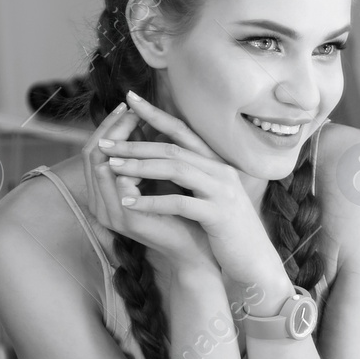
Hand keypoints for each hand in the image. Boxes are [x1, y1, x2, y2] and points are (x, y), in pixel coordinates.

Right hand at [81, 102, 217, 279]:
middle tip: (130, 108)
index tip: (128, 106)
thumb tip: (138, 115)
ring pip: (100, 165)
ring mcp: (110, 213)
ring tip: (136, 120)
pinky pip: (120, 184)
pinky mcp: (127, 220)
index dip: (108, 127)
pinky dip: (131, 163)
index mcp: (103, 194)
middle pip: (91, 154)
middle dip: (110, 128)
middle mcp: (99, 204)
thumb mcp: (157, 178)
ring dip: (119, 140)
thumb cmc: (181, 211)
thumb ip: (144, 154)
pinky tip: (146, 146)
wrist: (197, 247)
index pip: (93, 150)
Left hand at [101, 90, 291, 303]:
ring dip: (140, 167)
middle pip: (173, 149)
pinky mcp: (219, 215)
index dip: (155, 114)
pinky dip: (152, 202)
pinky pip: (180, 203)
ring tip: (111, 167)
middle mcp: (221, 172)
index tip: (129, 99)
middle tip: (105, 143)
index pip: (183, 131)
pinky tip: (128, 203)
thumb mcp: (210, 194)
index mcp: (217, 164)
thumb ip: (191, 175)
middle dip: (136, 144)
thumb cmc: (226, 228)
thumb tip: (157, 158)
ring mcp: (222, 192)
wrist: (254, 258)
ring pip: (176, 169)